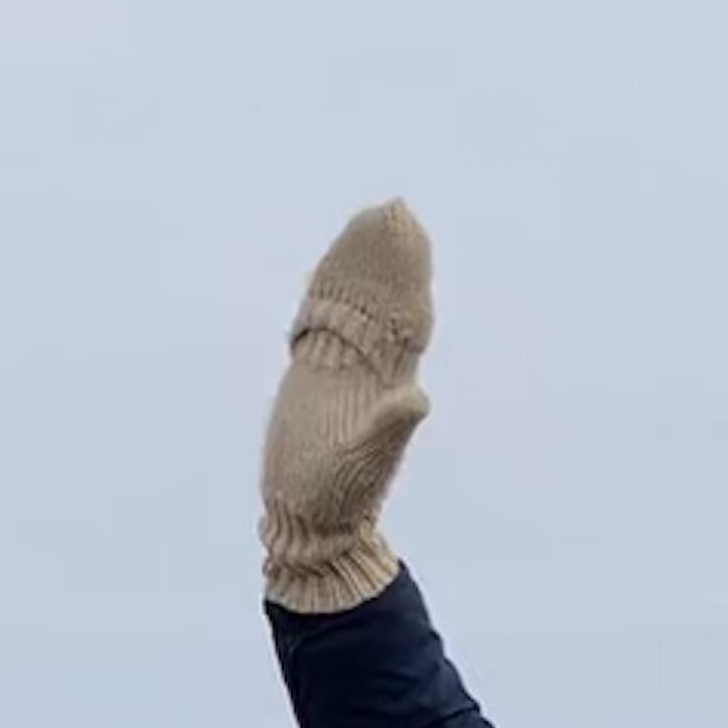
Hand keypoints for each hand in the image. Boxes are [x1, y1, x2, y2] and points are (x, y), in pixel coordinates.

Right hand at [259, 199, 433, 613]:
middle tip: (394, 209)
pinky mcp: (316, 381)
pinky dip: (329, 295)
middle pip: (382, 301)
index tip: (406, 233)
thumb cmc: (337, 497)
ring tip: (371, 222)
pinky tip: (332, 273)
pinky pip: (324, 328)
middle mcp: (370, 371)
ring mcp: (344, 373)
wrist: (311, 519)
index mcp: (386, 380)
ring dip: (361, 268)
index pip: (400, 313)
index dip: (404, 274)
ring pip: (357, 310)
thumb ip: (389, 430)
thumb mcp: (364, 464)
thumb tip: (416, 399)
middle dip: (386, 258)